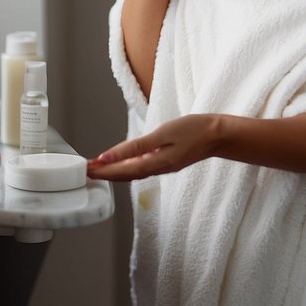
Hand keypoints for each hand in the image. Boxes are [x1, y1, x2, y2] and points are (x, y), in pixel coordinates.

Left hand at [86, 114, 218, 181]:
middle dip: (105, 173)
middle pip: (125, 175)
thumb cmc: (194, 130)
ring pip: (133, 173)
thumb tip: (109, 156)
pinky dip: (127, 167)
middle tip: (86, 171)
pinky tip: (122, 164)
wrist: (220, 135)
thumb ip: (136, 147)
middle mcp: (158, 169)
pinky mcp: (167, 162)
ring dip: (114, 171)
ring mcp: (163, 167)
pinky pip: (142, 168)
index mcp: (155, 164)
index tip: (86, 170)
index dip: (103, 171)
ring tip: (98, 169)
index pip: (121, 170)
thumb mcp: (163, 134)